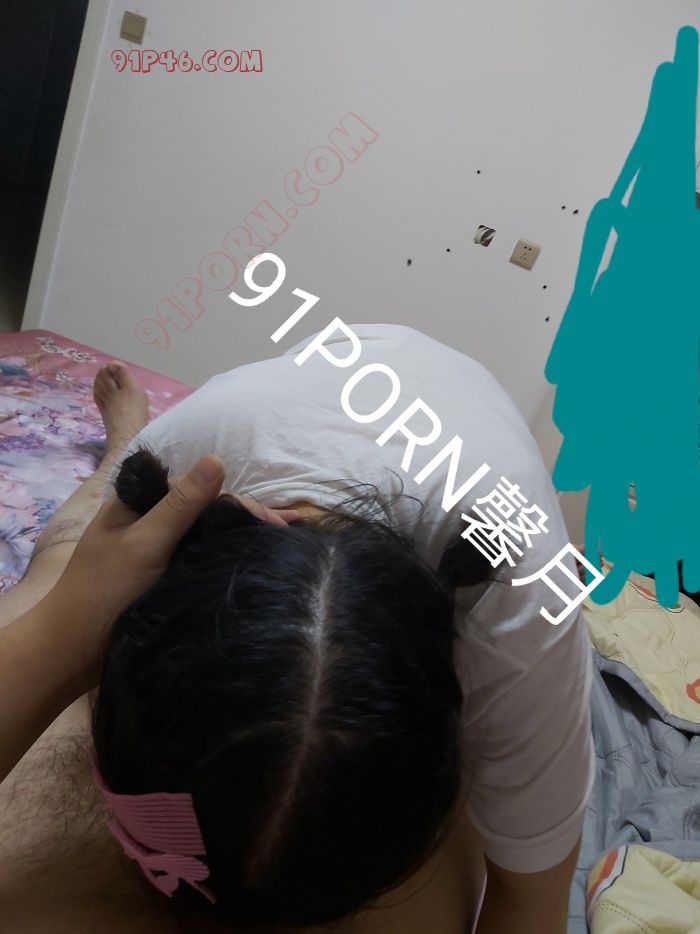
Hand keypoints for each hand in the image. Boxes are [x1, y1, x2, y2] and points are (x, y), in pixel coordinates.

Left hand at [49, 454, 301, 687]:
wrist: (71, 652)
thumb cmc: (103, 592)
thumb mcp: (145, 543)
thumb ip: (181, 504)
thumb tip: (217, 459)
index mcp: (139, 500)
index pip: (202, 491)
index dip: (242, 505)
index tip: (279, 525)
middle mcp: (150, 518)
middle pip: (208, 510)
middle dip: (247, 519)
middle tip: (290, 537)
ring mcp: (156, 547)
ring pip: (206, 533)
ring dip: (239, 538)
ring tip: (281, 547)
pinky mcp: (161, 574)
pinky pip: (199, 557)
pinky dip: (225, 556)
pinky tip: (250, 564)